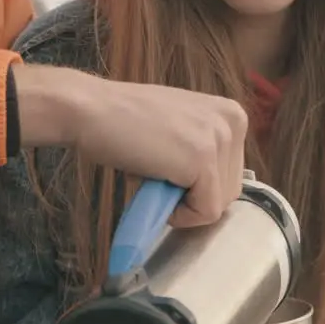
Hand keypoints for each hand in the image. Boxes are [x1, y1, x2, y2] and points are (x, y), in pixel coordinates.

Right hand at [13, 65, 247, 226]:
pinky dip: (178, 215)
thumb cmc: (123, 122)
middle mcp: (233, 121)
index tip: (168, 170)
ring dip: (182, 203)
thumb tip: (206, 192)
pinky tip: (154, 188)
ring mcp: (219, 139)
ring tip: (153, 174)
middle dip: (192, 195)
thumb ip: (199, 150)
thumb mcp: (178, 129)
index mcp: (230, 113)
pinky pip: (205, 212)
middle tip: (157, 173)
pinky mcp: (203, 160)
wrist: (91, 109)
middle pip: (229, 190)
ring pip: (217, 204)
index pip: (230, 173)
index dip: (196, 184)